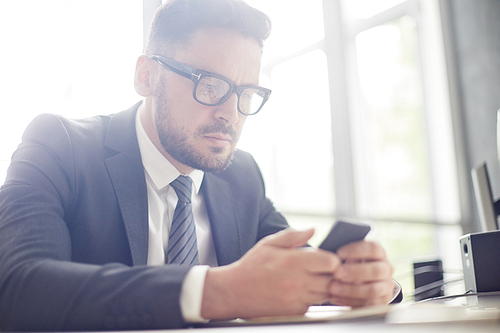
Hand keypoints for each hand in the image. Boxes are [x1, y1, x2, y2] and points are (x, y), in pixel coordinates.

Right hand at [201, 228, 339, 319]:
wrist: (234, 292)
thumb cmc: (251, 266)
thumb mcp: (269, 243)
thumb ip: (293, 235)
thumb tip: (312, 229)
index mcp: (293, 261)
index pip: (330, 262)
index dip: (332, 259)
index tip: (325, 258)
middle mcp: (298, 282)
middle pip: (332, 279)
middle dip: (330, 274)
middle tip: (320, 269)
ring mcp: (297, 299)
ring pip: (325, 294)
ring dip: (322, 286)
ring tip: (309, 279)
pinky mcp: (294, 311)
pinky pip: (313, 304)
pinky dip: (311, 298)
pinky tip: (300, 290)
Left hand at [327, 240, 393, 306]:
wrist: (362, 284)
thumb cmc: (352, 265)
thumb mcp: (351, 257)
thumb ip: (346, 255)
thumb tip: (332, 256)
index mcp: (379, 254)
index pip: (373, 249)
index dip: (356, 250)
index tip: (339, 253)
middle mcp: (386, 269)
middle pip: (375, 270)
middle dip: (354, 272)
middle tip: (337, 273)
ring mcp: (386, 286)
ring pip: (372, 290)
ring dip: (351, 289)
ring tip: (333, 287)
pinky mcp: (382, 302)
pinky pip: (368, 304)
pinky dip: (350, 301)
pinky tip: (336, 297)